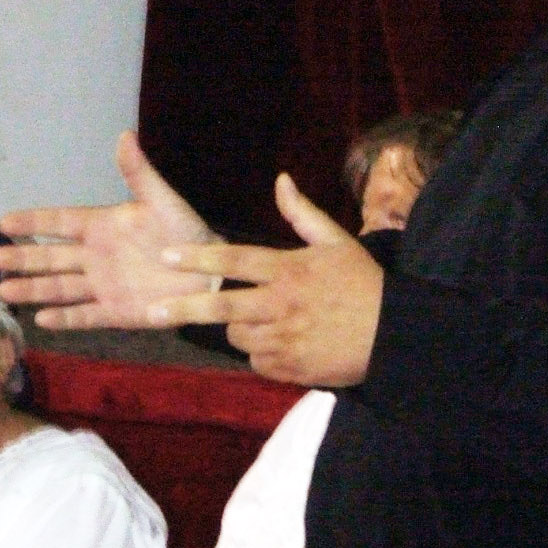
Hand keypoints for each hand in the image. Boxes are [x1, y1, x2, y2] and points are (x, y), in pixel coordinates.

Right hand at [0, 132, 219, 328]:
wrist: (211, 270)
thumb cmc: (186, 231)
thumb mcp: (162, 200)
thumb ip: (139, 173)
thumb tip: (124, 135)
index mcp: (102, 226)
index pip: (61, 223)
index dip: (35, 222)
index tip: (6, 222)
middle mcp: (95, 256)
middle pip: (52, 258)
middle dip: (23, 259)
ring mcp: (103, 285)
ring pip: (61, 288)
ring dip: (34, 289)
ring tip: (5, 291)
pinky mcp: (116, 312)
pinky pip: (86, 315)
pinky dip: (66, 318)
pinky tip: (42, 320)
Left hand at [145, 174, 384, 385]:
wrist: (393, 336)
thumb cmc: (363, 284)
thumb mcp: (337, 241)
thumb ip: (303, 214)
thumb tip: (281, 180)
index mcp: (289, 270)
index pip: (235, 261)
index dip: (198, 258)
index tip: (167, 255)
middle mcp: (281, 305)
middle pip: (222, 307)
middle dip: (183, 307)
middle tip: (153, 308)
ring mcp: (284, 339)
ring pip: (238, 336)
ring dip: (239, 329)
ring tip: (263, 321)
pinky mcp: (289, 367)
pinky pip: (257, 362)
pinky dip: (261, 354)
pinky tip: (282, 344)